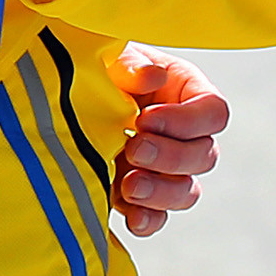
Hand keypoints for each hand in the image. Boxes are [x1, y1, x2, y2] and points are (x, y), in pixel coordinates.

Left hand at [104, 45, 227, 235]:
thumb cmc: (95, 64)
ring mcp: (163, 168)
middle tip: (134, 148)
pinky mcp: (140, 193)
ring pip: (186, 191)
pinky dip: (147, 220)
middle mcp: (183, 134)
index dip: (187, 121)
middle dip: (170, 157)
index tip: (146, 118)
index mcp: (186, 93)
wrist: (61, 91)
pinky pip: (156, 216)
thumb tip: (151, 76)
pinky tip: (132, 218)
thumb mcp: (110, 54)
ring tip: (129, 185)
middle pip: (204, 156)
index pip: (214, 113)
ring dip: (161, 193)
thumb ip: (130, 63)